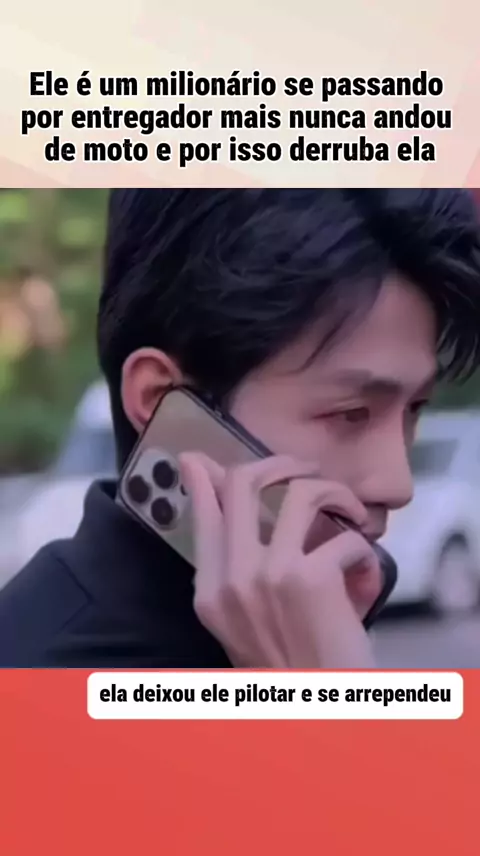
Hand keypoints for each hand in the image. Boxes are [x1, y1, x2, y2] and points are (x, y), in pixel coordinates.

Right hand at [180, 453, 380, 668]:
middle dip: (281, 464)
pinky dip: (364, 551)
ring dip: (336, 493)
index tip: (201, 457)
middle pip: (244, 483)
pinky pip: (346, 537)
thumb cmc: (289, 666)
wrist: (319, 711)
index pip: (203, 513)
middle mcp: (232, 578)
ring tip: (351, 511)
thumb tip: (234, 523)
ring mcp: (270, 575)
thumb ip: (237, 570)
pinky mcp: (311, 579)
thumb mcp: (245, 620)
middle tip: (305, 470)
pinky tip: (365, 574)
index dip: (204, 476)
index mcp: (210, 591)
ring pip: (300, 493)